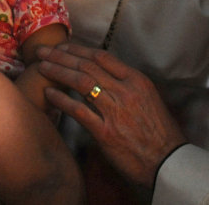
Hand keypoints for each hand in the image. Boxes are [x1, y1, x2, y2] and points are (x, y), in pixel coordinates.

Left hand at [37, 43, 186, 187]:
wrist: (167, 162)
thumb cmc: (159, 132)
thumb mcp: (148, 99)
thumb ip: (126, 86)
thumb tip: (101, 77)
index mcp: (137, 80)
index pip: (102, 57)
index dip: (79, 50)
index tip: (63, 47)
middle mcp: (125, 91)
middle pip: (87, 66)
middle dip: (61, 56)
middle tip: (43, 50)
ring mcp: (115, 111)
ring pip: (80, 82)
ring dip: (58, 72)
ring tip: (41, 66)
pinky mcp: (105, 132)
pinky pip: (78, 111)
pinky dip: (61, 100)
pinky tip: (48, 93)